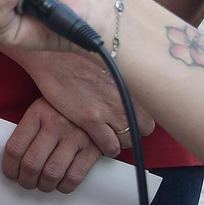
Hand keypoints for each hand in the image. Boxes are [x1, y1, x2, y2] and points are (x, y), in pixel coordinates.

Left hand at [3, 98, 106, 192]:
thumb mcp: (41, 110)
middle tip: (26, 182)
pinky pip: (74, 177)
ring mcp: (76, 136)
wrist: (96, 101)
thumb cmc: (62, 110)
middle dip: (26, 180)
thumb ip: (28, 131)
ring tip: (42, 184)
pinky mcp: (93, 148)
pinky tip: (60, 184)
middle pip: (32, 164)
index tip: (10, 174)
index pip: (15, 147)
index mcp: (38, 113)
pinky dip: (64, 187)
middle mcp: (56, 124)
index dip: (9, 167)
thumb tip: (13, 161)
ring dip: (44, 186)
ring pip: (52, 173)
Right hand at [21, 51, 154, 156]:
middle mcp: (125, 96)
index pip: (150, 111)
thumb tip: (129, 96)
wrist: (52, 56)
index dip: (137, 118)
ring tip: (106, 137)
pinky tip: (98, 143)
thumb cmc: (76, 58)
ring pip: (129, 140)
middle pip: (145, 128)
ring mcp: (109, 108)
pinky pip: (110, 146)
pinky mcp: (91, 118)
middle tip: (116, 129)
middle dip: (132, 131)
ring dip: (119, 142)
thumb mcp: (108, 67)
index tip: (126, 118)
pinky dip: (106, 148)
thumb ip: (122, 83)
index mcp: (131, 83)